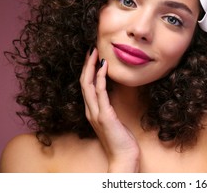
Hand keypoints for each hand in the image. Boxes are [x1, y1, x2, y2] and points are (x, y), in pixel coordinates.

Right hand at [80, 47, 139, 171]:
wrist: (123, 157)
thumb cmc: (121, 139)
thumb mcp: (114, 119)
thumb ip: (109, 107)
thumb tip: (113, 93)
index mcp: (92, 111)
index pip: (85, 86)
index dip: (87, 70)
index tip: (93, 56)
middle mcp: (90, 110)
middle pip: (83, 82)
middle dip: (86, 64)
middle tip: (91, 49)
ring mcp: (96, 113)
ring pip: (87, 85)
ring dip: (91, 66)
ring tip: (96, 52)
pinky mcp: (105, 115)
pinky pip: (100, 92)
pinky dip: (100, 77)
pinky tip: (104, 66)